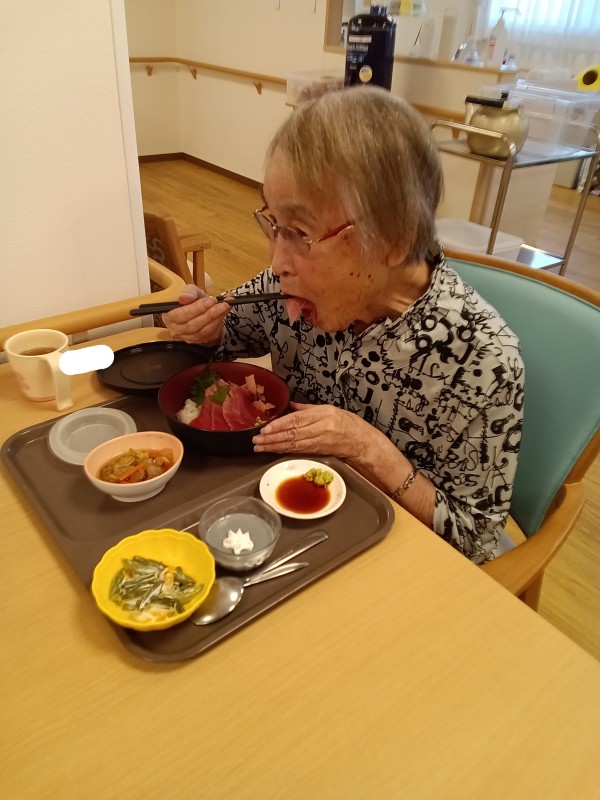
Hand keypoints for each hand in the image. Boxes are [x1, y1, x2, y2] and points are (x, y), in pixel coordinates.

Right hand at [162, 285, 229, 345]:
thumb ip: (189, 292)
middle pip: (193, 324)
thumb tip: (184, 297)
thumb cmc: (193, 301)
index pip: (182, 314)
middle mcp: (176, 330)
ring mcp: (187, 338)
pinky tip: (223, 314)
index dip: (197, 308)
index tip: (211, 300)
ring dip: (216, 318)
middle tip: (222, 304)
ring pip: (203, 330)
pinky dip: (218, 323)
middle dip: (210, 313)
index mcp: (169, 316)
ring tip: (225, 307)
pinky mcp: (198, 341)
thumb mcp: (191, 291)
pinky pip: (209, 334)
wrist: (201, 311)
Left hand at [252, 402, 371, 461]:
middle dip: (272, 438)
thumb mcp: (328, 408)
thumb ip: (306, 408)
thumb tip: (289, 405)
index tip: (265, 429)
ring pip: (292, 445)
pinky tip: (272, 451)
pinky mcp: (317, 452)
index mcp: (322, 415)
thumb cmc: (346, 423)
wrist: (361, 442)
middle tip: (256, 441)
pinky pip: (297, 451)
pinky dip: (283, 451)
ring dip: (274, 447)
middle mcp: (319, 429)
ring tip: (259, 447)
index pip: (296, 420)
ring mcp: (318, 442)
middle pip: (292, 434)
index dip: (279, 425)